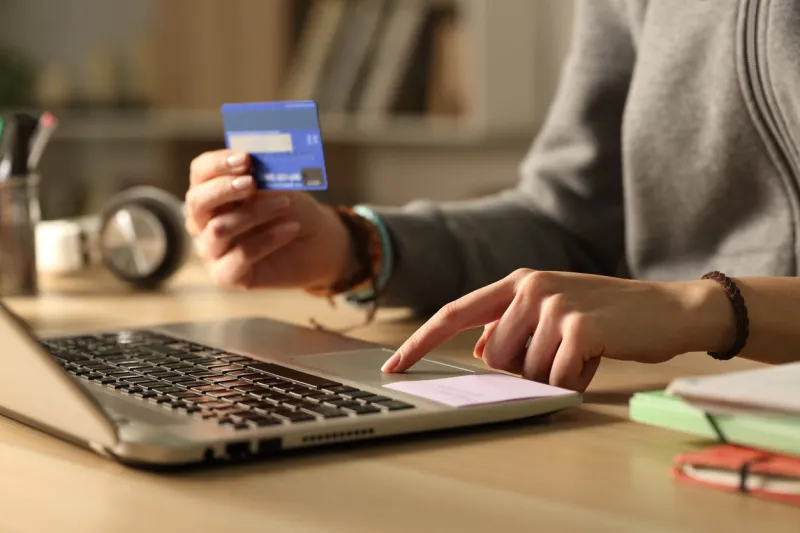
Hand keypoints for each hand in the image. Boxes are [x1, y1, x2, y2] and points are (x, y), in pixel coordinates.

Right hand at [185, 149, 356, 288]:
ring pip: (219, 229)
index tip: (245, 158)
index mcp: (212, 192)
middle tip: (252, 182)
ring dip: (254, 212)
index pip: (200, 172)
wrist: (316, 243)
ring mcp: (213, 250)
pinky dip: (268, 239)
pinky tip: (291, 228)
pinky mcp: (227, 275)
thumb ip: (263, 173)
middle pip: (196, 202)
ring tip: (284, 203)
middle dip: (223, 189)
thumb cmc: (292, 210)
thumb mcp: (281, 185)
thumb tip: (253, 161)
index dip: (218, 164)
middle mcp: (204, 222)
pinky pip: (240, 255)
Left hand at [380, 269, 733, 391]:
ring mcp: (553, 305)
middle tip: (562, 351)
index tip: (396, 365)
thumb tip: (481, 351)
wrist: (667, 310)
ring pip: (526, 372)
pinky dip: (576, 381)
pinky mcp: (577, 327)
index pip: (455, 314)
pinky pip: (557, 380)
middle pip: (494, 358)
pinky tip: (597, 357)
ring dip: (554, 375)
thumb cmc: (607, 316)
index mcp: (518, 282)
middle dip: (525, 368)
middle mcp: (529, 287)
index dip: (421, 342)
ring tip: (584, 351)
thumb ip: (511, 325)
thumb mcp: (552, 311)